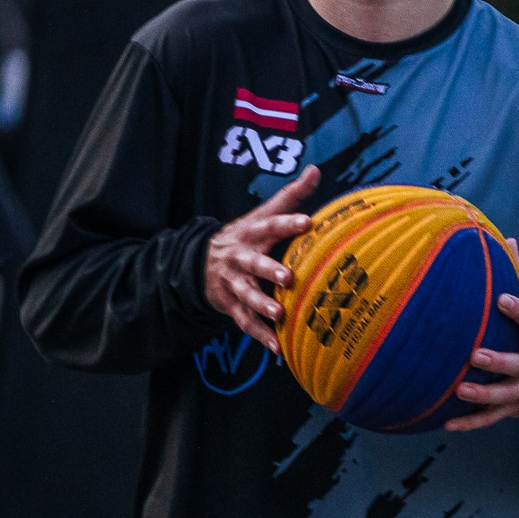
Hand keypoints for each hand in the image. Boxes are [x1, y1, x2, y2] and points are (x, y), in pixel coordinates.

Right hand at [202, 166, 319, 353]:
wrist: (203, 262)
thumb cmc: (247, 235)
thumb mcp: (263, 213)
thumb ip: (291, 195)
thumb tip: (315, 170)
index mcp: (251, 233)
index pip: (270, 224)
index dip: (287, 223)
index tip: (307, 222)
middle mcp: (240, 257)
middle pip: (253, 262)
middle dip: (268, 269)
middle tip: (288, 278)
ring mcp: (233, 282)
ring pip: (245, 294)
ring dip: (261, 305)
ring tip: (279, 315)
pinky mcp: (231, 305)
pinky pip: (244, 321)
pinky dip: (260, 335)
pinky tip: (277, 348)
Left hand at [445, 237, 518, 431]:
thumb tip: (508, 239)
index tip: (503, 299)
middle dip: (499, 361)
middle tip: (476, 354)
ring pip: (505, 396)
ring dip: (483, 394)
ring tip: (460, 390)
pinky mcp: (514, 409)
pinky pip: (491, 419)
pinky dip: (470, 423)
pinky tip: (448, 423)